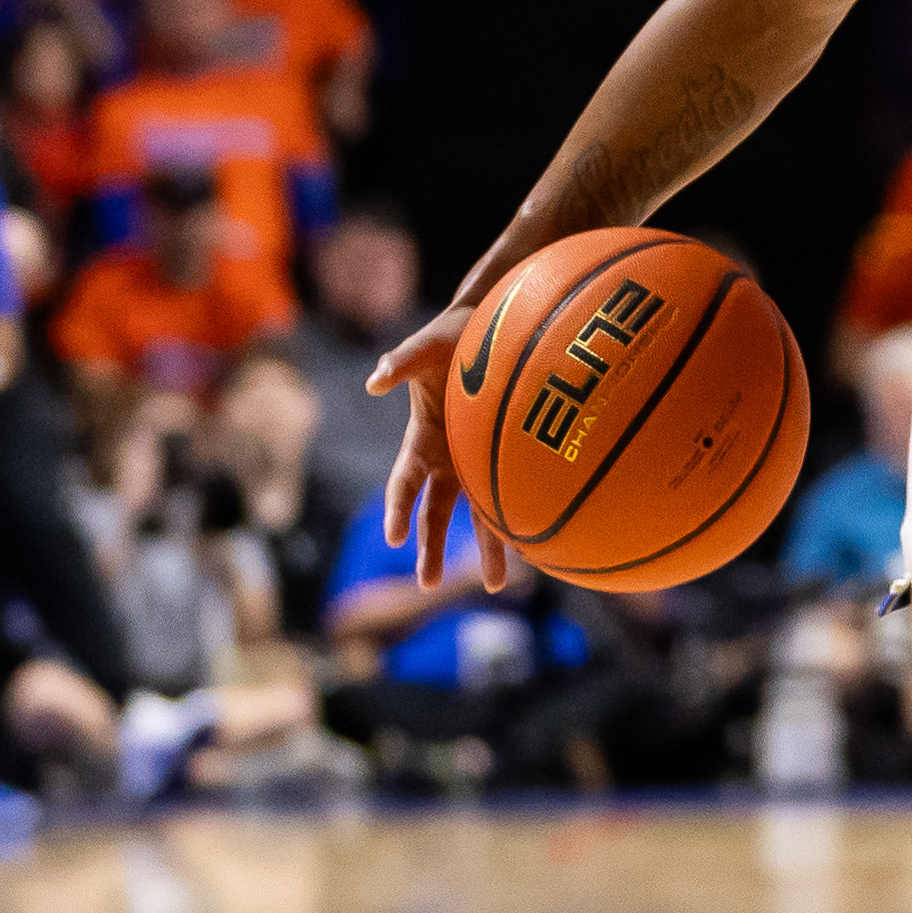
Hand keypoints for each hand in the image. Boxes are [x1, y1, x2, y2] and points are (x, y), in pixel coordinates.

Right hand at [368, 298, 509, 591]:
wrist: (494, 326)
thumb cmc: (453, 337)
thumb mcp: (426, 345)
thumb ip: (401, 362)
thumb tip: (374, 381)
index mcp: (422, 439)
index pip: (405, 482)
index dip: (398, 508)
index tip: (394, 537)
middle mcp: (448, 459)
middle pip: (437, 514)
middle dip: (432, 549)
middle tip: (428, 585)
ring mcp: (478, 462)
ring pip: (480, 516)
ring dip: (487, 549)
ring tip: (496, 586)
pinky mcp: (507, 458)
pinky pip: (514, 495)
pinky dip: (522, 522)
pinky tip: (537, 549)